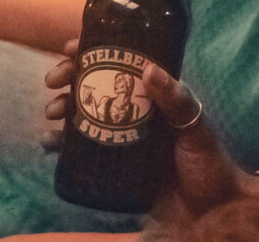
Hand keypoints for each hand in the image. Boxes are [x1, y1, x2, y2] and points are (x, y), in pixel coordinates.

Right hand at [41, 41, 258, 222]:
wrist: (209, 211)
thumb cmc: (209, 164)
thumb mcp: (195, 127)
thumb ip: (176, 100)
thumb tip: (148, 69)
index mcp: (155, 97)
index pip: (121, 64)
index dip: (94, 51)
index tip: (69, 46)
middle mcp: (134, 112)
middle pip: (94, 85)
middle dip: (68, 78)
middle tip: (53, 80)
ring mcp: (119, 137)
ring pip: (81, 115)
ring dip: (60, 108)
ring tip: (52, 112)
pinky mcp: (110, 165)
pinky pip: (79, 150)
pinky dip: (60, 144)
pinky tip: (49, 142)